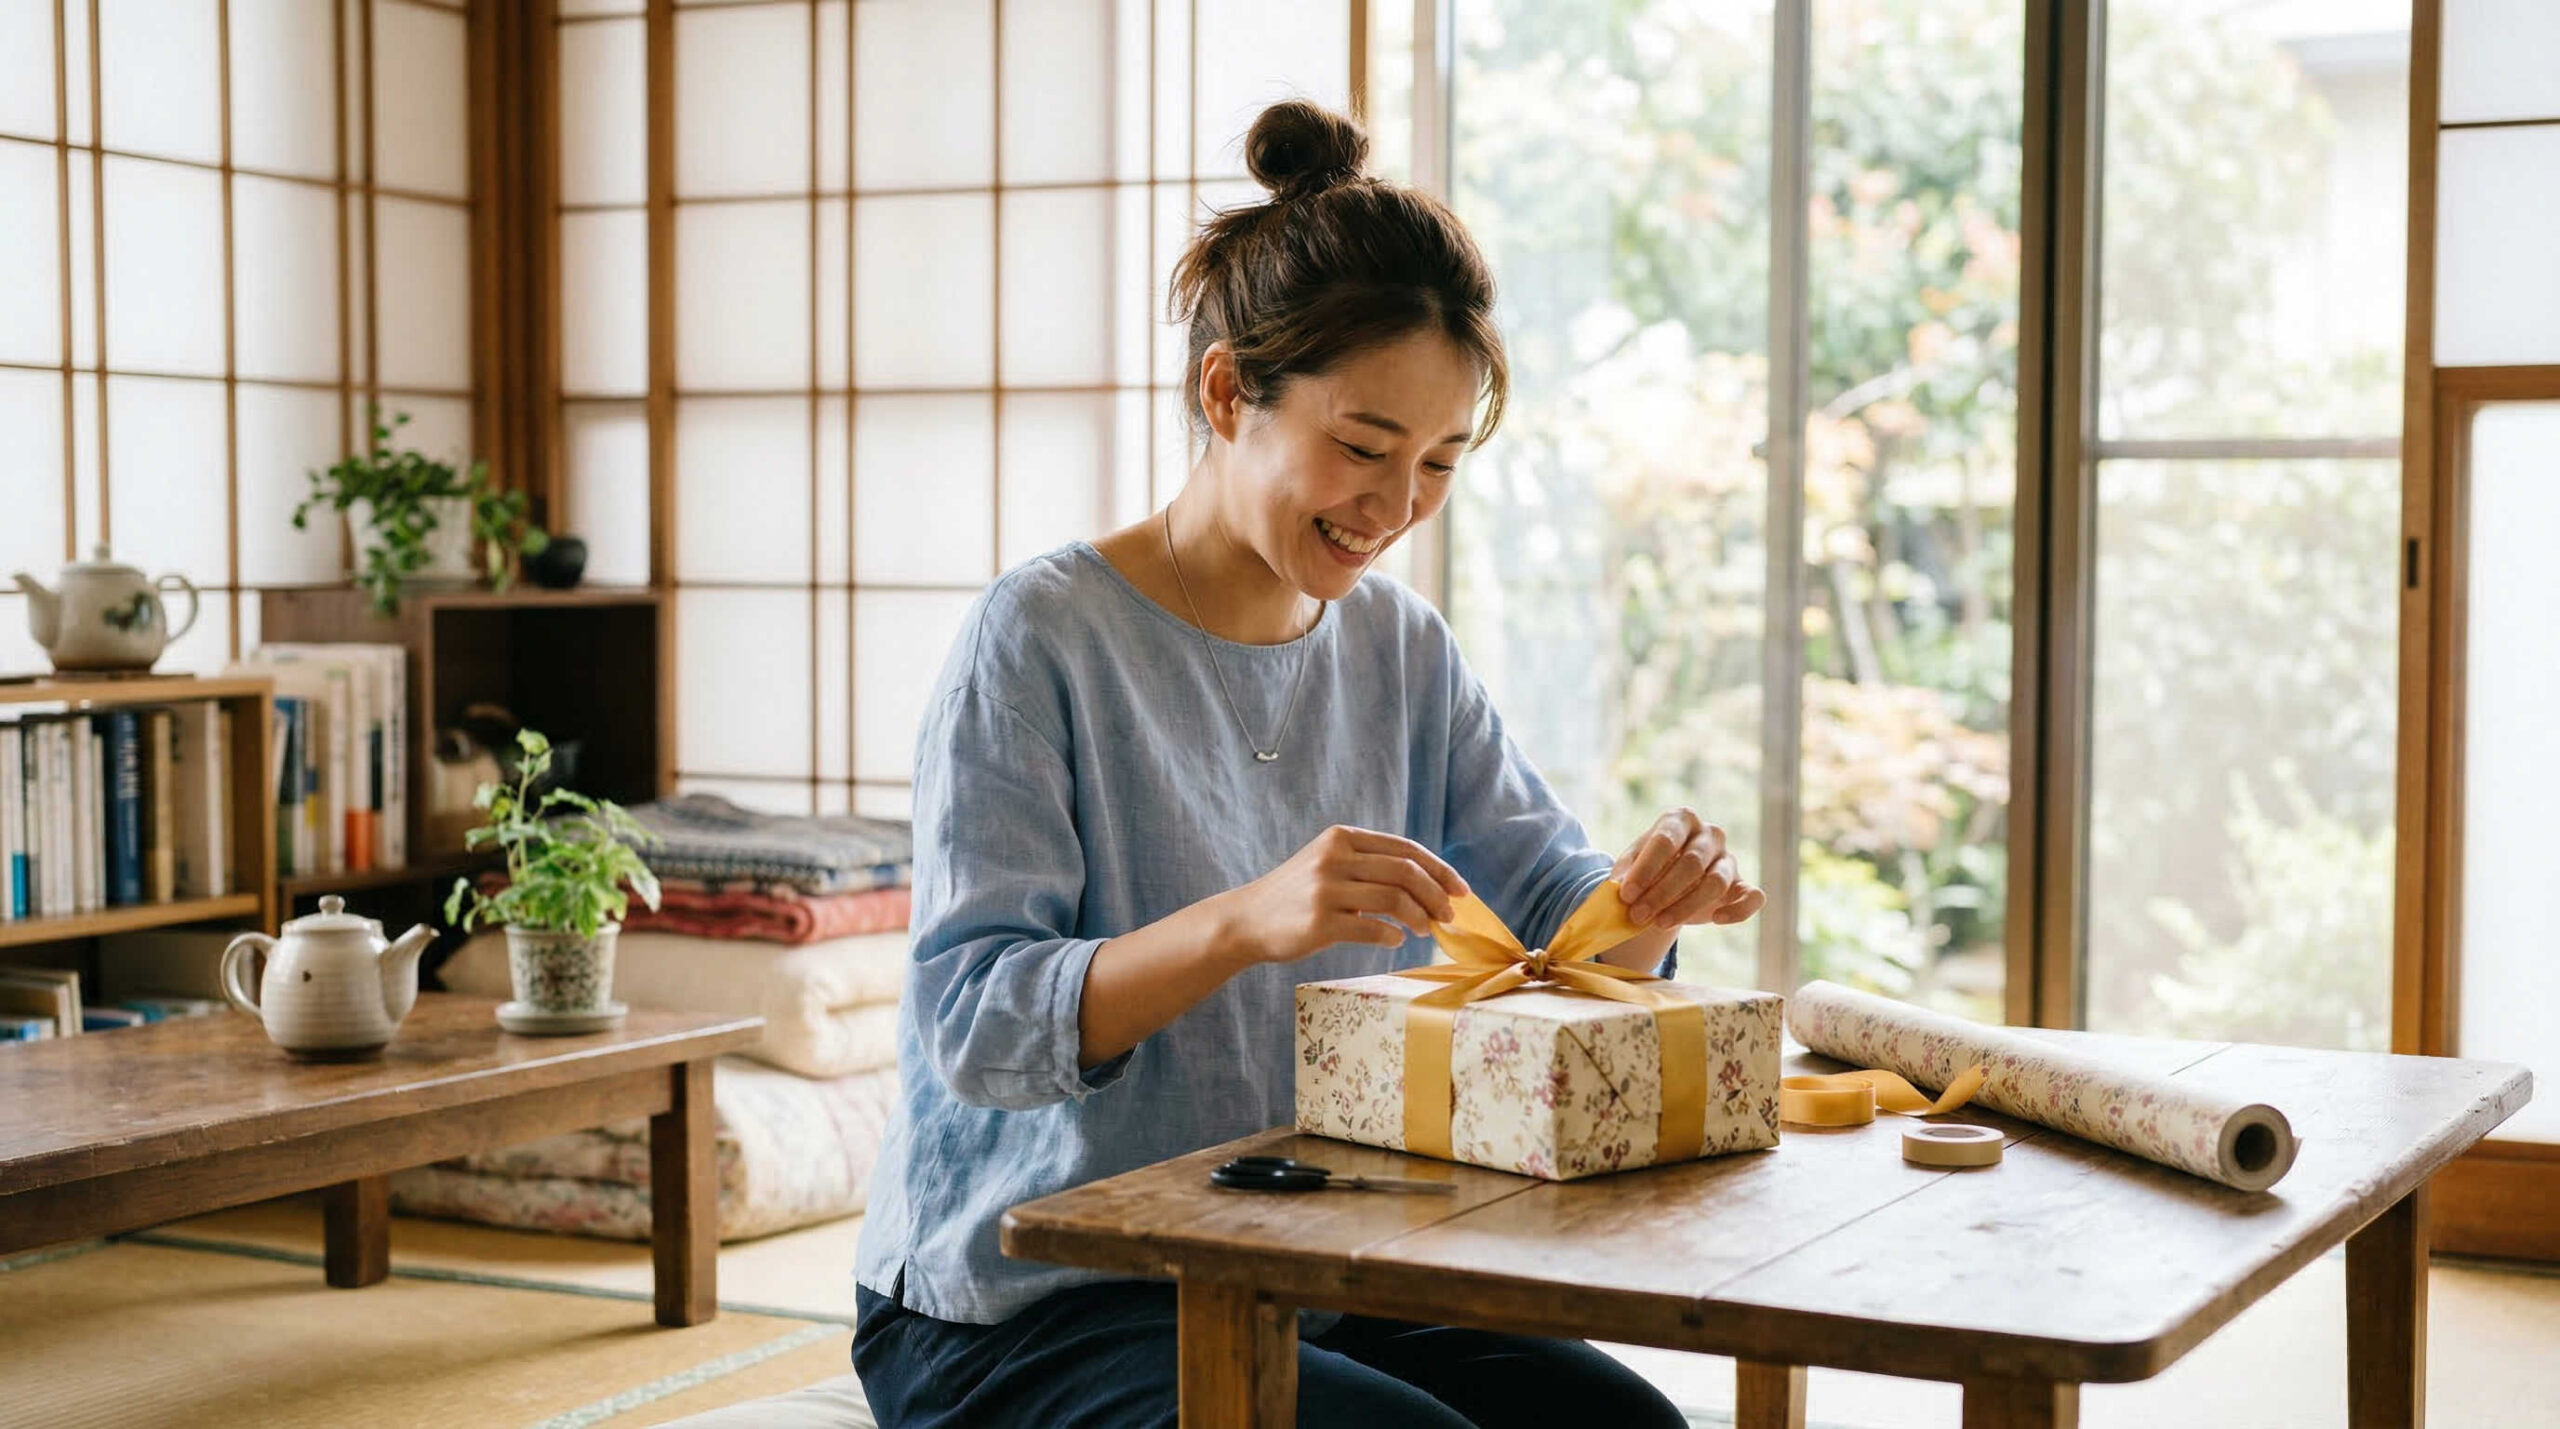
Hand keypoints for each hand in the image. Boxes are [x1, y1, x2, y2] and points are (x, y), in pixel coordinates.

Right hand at [1218, 825, 1470, 964]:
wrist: (1247, 919)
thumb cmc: (1297, 895)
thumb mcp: (1329, 863)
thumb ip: (1370, 864)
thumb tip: (1430, 884)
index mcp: (1342, 837)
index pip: (1405, 848)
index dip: (1439, 869)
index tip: (1461, 890)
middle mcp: (1334, 857)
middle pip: (1405, 871)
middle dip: (1436, 895)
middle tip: (1449, 916)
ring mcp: (1326, 889)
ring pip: (1394, 899)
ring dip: (1420, 917)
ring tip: (1426, 930)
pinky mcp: (1319, 922)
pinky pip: (1372, 929)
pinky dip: (1392, 936)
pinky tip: (1395, 940)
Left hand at [1612, 808, 1765, 929]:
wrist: (1668, 884)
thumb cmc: (1648, 868)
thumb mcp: (1630, 866)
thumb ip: (1626, 875)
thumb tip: (1621, 888)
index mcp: (1680, 819)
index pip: (1665, 840)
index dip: (1645, 870)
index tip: (1626, 895)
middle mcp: (1709, 833)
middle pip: (1690, 863)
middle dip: (1661, 893)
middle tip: (1638, 916)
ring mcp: (1728, 858)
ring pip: (1715, 882)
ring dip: (1686, 906)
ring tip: (1659, 923)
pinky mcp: (1742, 884)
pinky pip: (1753, 896)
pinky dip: (1739, 910)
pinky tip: (1717, 919)